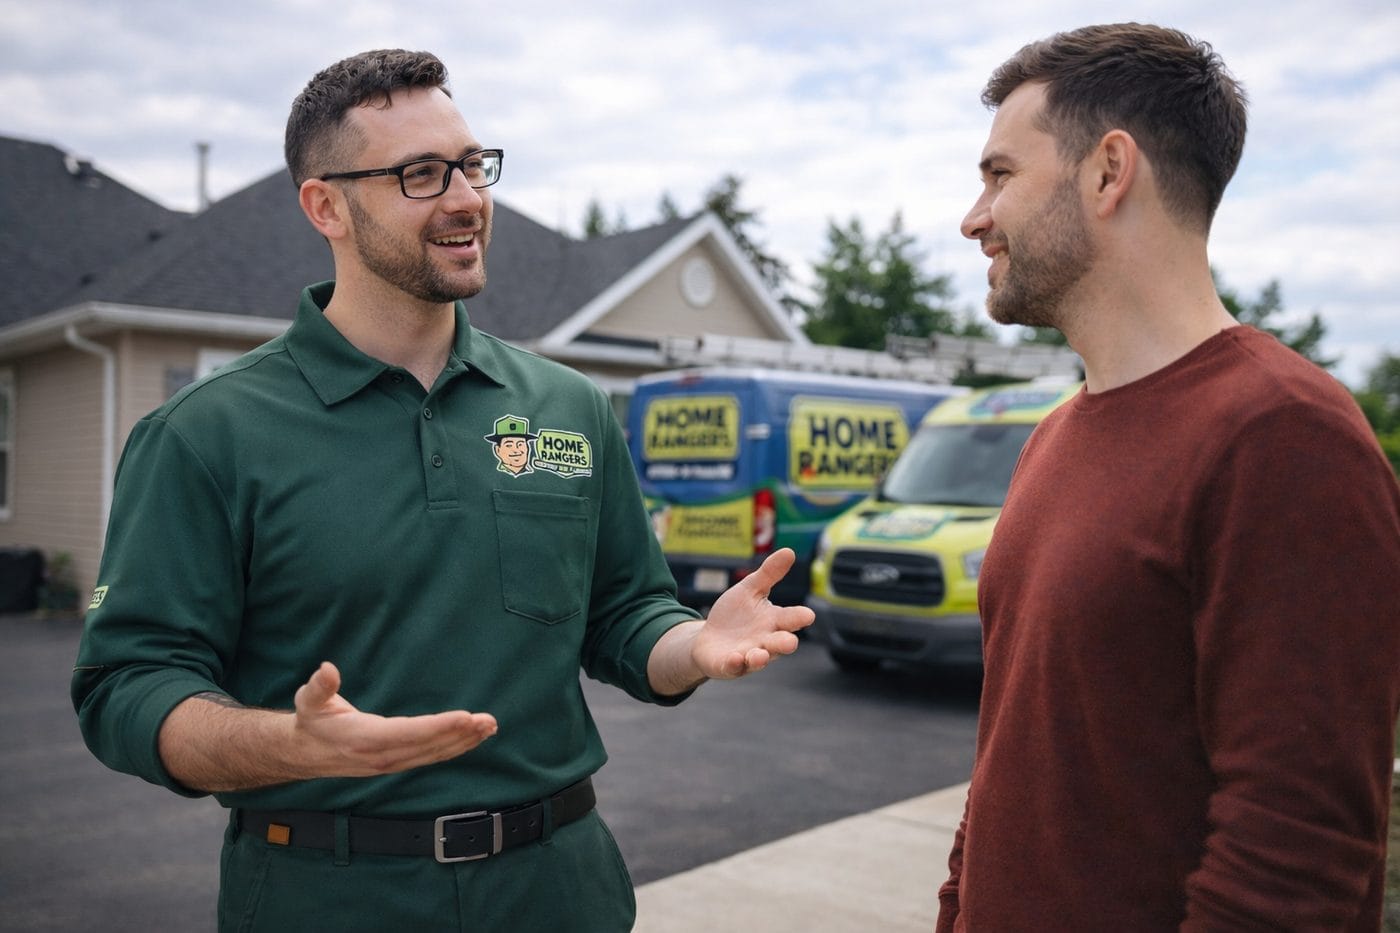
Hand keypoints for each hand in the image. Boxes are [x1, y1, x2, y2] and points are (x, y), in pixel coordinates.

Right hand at [291, 662, 498, 776]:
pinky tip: (473, 738)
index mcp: (364, 739)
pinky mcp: (398, 763)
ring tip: (489, 727)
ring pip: (434, 754)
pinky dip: (454, 747)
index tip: (465, 717)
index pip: (408, 734)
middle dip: (460, 734)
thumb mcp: (308, 701)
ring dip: (463, 742)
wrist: (304, 754)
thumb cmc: (311, 721)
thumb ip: (319, 686)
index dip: (438, 727)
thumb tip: (327, 669)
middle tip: (488, 721)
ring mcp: (391, 763)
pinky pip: (431, 757)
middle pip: (428, 747)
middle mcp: (382, 756)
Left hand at [691, 548, 814, 679]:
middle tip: (789, 642)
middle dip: (784, 643)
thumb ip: (769, 573)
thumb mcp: (749, 590)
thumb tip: (789, 551)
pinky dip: (735, 663)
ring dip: (760, 658)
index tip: (807, 615)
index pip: (790, 619)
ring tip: (760, 655)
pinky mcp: (730, 666)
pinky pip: (734, 667)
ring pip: (759, 659)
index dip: (799, 617)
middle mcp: (765, 641)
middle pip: (780, 644)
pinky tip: (734, 657)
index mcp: (773, 621)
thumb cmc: (735, 614)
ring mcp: (748, 656)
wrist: (709, 638)